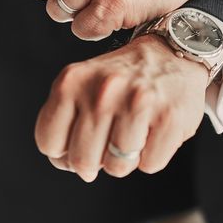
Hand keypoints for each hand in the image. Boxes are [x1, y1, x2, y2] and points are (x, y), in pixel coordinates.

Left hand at [34, 34, 208, 181]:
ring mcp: (139, 104)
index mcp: (72, 81)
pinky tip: (155, 131)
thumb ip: (66, 122)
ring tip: (136, 132)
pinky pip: (149, 165)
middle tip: (111, 139)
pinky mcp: (169, 119)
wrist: (173, 54)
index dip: (64, 152)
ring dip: (126, 159)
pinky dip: (152, 156)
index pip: (49, 144)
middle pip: (82, 161)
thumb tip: (75, 168)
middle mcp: (104, 91)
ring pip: (117, 167)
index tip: (81, 141)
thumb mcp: (83, 84)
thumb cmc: (124, 79)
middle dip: (96, 160)